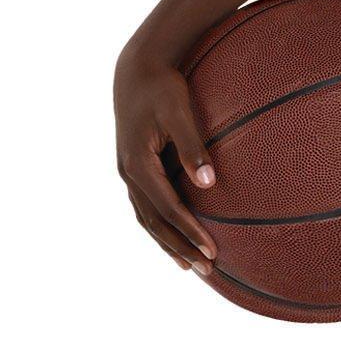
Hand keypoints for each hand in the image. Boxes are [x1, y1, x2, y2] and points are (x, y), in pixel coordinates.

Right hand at [114, 42, 217, 271]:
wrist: (137, 70)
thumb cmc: (161, 88)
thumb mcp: (178, 113)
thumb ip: (192, 148)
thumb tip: (209, 183)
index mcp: (138, 164)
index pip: (168, 208)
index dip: (190, 231)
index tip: (212, 251)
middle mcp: (128, 173)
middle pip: (155, 222)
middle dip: (180, 247)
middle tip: (207, 270)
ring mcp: (128, 173)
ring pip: (146, 219)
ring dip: (168, 243)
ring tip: (189, 266)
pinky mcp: (133, 169)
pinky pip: (145, 208)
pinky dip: (159, 227)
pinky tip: (173, 238)